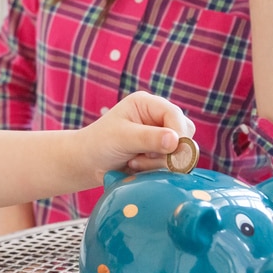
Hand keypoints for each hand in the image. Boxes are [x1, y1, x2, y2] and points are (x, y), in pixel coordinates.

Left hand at [77, 91, 195, 180]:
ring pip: (181, 151)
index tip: (172, 150)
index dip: (178, 133)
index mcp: (147, 104)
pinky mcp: (160, 153)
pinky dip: (157, 169)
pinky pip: (172, 164)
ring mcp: (160, 136)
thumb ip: (149, 138)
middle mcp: (157, 117)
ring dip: (160, 162)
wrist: (88, 164)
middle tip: (145, 156)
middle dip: (168, 150)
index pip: (174, 114)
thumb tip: (176, 141)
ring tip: (134, 162)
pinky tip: (137, 167)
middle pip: (185, 132)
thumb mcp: (122, 138)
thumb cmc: (99, 144)